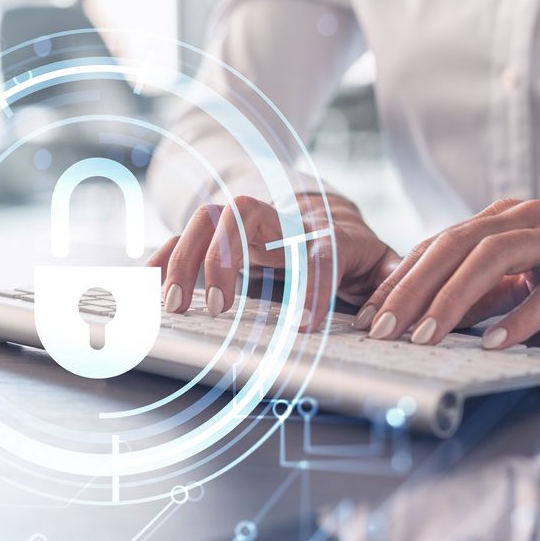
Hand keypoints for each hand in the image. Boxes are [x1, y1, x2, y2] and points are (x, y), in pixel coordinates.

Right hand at [146, 194, 399, 330]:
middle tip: (218, 309)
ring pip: (206, 219)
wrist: (324, 219)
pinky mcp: (219, 237)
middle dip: (224, 256)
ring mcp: (244, 225)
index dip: (314, 287)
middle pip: (242, 213)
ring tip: (174, 306)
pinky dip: (161, 260)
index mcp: (323, 234)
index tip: (305, 327)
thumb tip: (396, 315)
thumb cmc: (352, 251)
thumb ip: (393, 284)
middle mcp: (278, 221)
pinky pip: (183, 238)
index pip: (319, 254)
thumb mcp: (381, 265)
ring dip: (185, 258)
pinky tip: (143, 288)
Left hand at [354, 199, 539, 348]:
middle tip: (382, 330)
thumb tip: (443, 318)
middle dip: (411, 289)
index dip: (399, 279)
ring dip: (454, 299)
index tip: (369, 316)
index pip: (438, 244)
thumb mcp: (535, 274)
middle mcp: (527, 218)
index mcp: (507, 218)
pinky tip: (495, 343)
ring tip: (426, 336)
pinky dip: (520, 316)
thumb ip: (492, 289)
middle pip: (454, 246)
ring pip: (493, 258)